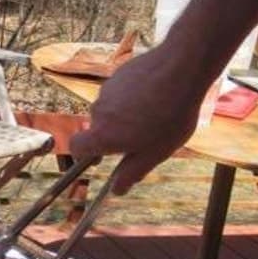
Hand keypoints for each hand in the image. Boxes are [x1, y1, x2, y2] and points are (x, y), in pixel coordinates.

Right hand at [70, 45, 205, 194]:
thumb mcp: (154, 153)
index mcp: (103, 134)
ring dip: (125, 116)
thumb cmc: (169, 116)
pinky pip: (120, 93)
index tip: (99, 158)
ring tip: (156, 114)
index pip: (76, 147)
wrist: (181, 69)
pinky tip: (155, 97)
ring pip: (111, 110)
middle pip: (98, 128)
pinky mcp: (118, 75)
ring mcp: (107, 90)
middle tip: (144, 137)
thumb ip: (132, 172)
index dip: (84, 154)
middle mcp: (98, 111)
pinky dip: (132, 98)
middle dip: (115, 134)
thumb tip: (116, 189)